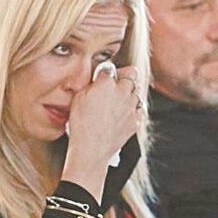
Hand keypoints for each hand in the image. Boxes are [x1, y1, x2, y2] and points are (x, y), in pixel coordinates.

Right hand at [62, 65, 142, 196]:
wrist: (91, 149)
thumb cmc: (80, 125)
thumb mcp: (78, 98)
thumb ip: (90, 84)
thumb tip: (98, 79)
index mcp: (106, 83)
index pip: (111, 68)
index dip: (107, 73)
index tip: (103, 78)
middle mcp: (122, 92)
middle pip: (132, 74)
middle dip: (124, 78)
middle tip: (114, 87)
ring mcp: (131, 106)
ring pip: (137, 91)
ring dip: (129, 94)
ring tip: (117, 103)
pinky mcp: (135, 120)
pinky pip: (140, 109)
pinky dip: (134, 110)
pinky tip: (123, 115)